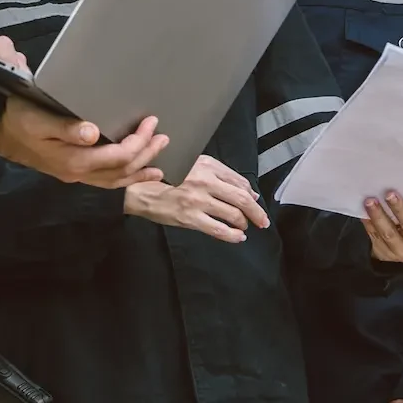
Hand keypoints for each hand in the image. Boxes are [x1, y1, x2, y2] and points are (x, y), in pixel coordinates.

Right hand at [0, 98, 167, 188]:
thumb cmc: (18, 119)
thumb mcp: (39, 119)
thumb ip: (66, 128)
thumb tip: (93, 132)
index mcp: (74, 160)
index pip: (118, 156)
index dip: (139, 141)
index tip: (151, 122)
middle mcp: (77, 173)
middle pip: (121, 170)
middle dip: (146, 155)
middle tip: (163, 137)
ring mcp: (74, 175)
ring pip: (114, 180)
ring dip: (138, 171)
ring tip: (160, 165)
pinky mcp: (72, 171)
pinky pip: (105, 180)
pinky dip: (123, 178)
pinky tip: (133, 175)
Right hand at [124, 155, 270, 242]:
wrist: (140, 190)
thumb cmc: (166, 176)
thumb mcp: (193, 166)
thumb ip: (220, 175)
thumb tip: (248, 192)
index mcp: (206, 164)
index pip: (238, 181)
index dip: (251, 194)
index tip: (255, 202)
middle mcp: (205, 180)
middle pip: (241, 198)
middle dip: (256, 212)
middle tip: (263, 221)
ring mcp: (198, 200)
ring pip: (232, 214)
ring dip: (243, 223)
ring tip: (244, 227)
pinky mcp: (190, 218)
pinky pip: (218, 229)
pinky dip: (232, 235)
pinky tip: (238, 237)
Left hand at [361, 187, 402, 262]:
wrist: (401, 249)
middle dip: (399, 209)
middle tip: (390, 193)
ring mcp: (401, 250)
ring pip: (389, 233)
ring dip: (379, 215)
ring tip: (370, 201)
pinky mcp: (385, 252)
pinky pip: (375, 236)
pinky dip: (369, 223)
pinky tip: (363, 212)